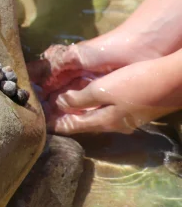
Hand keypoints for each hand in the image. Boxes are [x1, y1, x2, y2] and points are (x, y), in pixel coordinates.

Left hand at [44, 51, 181, 134]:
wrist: (177, 79)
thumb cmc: (139, 82)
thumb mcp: (105, 89)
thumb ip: (81, 98)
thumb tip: (60, 105)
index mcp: (104, 122)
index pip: (72, 127)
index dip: (55, 124)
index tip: (39, 123)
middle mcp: (115, 123)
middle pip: (83, 122)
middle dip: (64, 117)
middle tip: (46, 110)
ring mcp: (128, 117)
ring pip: (95, 115)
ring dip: (78, 110)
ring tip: (60, 102)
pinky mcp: (137, 106)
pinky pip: (106, 108)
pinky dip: (92, 103)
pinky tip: (87, 95)